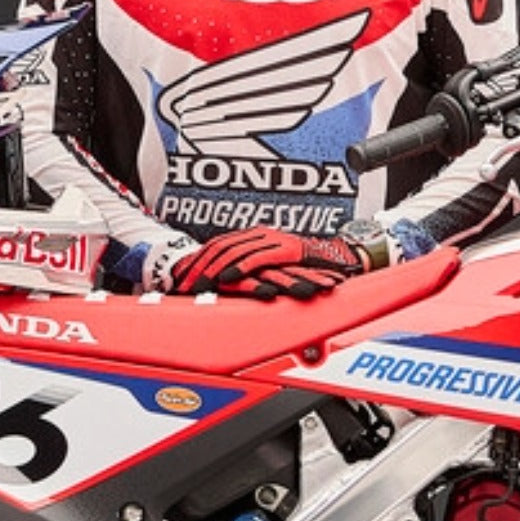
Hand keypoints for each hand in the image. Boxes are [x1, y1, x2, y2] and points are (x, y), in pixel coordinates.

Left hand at [167, 227, 364, 297]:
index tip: (182, 279)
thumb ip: (251, 271)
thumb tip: (225, 286)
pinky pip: (257, 258)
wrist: (337, 259)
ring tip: (199, 285)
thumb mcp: (272, 268)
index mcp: (254, 236)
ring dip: (213, 269)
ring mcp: (273, 240)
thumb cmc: (305, 268)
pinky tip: (225, 279)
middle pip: (220, 246)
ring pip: (233, 251)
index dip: (198, 261)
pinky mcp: (286, 250)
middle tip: (183, 285)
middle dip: (199, 266)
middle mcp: (260, 234)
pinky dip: (239, 268)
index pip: (217, 245)